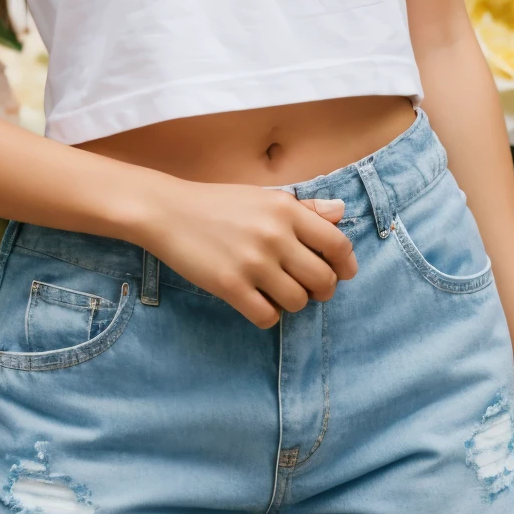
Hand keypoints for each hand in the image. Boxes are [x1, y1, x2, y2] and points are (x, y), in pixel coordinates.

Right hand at [144, 183, 355, 327]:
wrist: (167, 211)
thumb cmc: (218, 203)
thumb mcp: (263, 196)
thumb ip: (304, 208)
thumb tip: (341, 211)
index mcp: (286, 209)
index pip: (337, 244)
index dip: (346, 264)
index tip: (342, 273)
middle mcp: (274, 235)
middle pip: (323, 280)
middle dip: (322, 290)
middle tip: (309, 288)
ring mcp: (252, 262)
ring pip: (298, 302)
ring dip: (293, 303)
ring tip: (277, 292)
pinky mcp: (230, 286)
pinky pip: (268, 317)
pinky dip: (268, 315)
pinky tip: (257, 302)